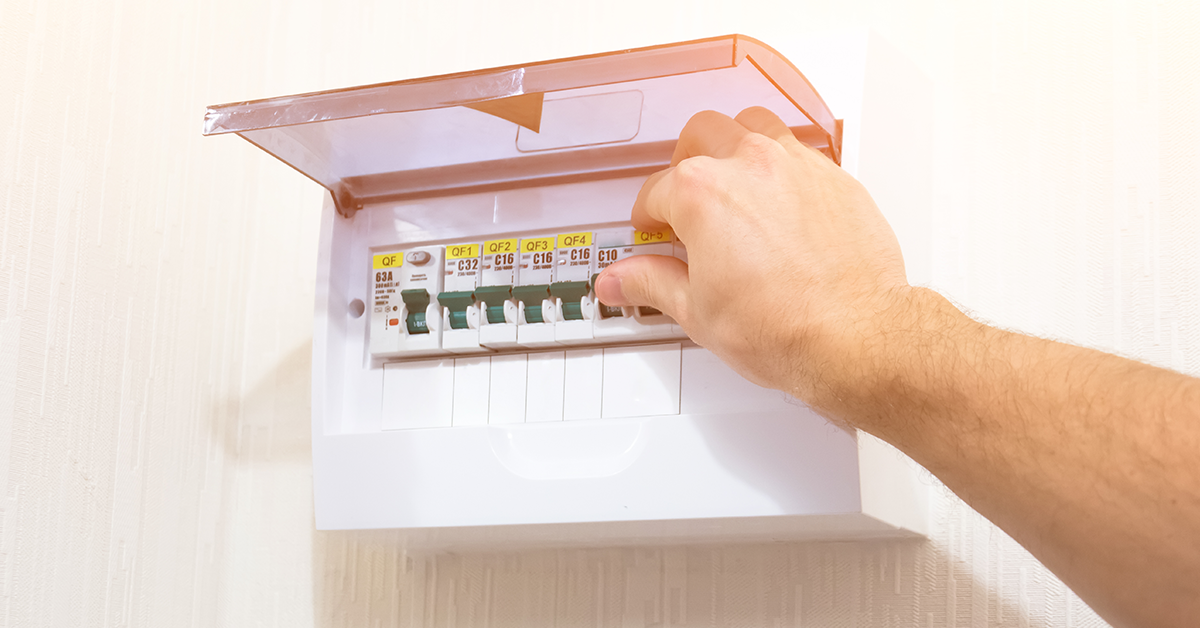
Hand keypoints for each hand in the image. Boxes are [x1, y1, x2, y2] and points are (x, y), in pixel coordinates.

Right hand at [593, 107, 912, 413]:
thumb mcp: (697, 312)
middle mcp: (749, 166)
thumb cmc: (784, 327)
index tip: (653, 231)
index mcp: (703, 194)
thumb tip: (620, 280)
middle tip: (684, 198)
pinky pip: (798, 151)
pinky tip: (778, 197)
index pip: (657, 191)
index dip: (649, 215)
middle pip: (701, 135)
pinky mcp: (833, 177)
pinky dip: (780, 165)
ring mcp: (796, 166)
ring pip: (753, 124)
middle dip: (685, 163)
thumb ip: (651, 284)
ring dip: (733, 146)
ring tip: (730, 179)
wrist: (855, 336)